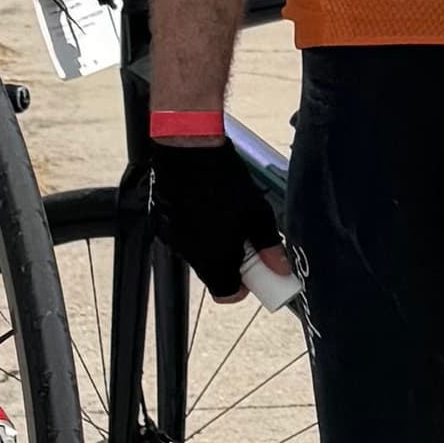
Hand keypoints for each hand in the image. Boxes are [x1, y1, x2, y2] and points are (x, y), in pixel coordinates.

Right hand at [154, 140, 287, 301]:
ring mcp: (172, 238)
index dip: (244, 286)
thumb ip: (269, 247)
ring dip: (215, 243)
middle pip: (214, 273)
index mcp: (213, 258)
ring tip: (227, 215)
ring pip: (199, 253)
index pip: (227, 294)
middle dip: (232, 260)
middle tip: (246, 237)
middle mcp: (188, 254)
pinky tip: (208, 204)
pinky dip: (198, 227)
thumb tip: (281, 268)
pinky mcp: (162, 221)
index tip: (256, 270)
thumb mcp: (258, 213)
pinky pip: (184, 235)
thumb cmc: (223, 179)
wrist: (186, 148)